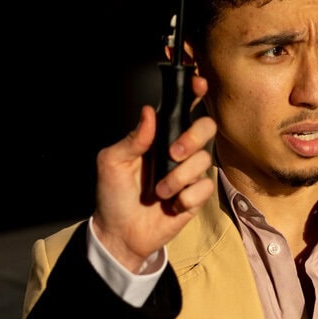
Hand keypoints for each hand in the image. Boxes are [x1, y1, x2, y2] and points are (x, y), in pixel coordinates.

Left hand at [93, 78, 216, 271]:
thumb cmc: (113, 195)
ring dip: (179, 177)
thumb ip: (132, 138)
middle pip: (205, 128)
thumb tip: (149, 112)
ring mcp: (188, 173)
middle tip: (172, 154)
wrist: (119, 233)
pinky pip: (204, 188)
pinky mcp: (195, 197)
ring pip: (204, 160)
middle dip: (192, 138)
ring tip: (160, 191)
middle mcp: (177, 151)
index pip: (181, 108)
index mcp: (158, 137)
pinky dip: (187, 197)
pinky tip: (172, 204)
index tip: (198, 85)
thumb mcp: (112, 162)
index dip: (194, 92)